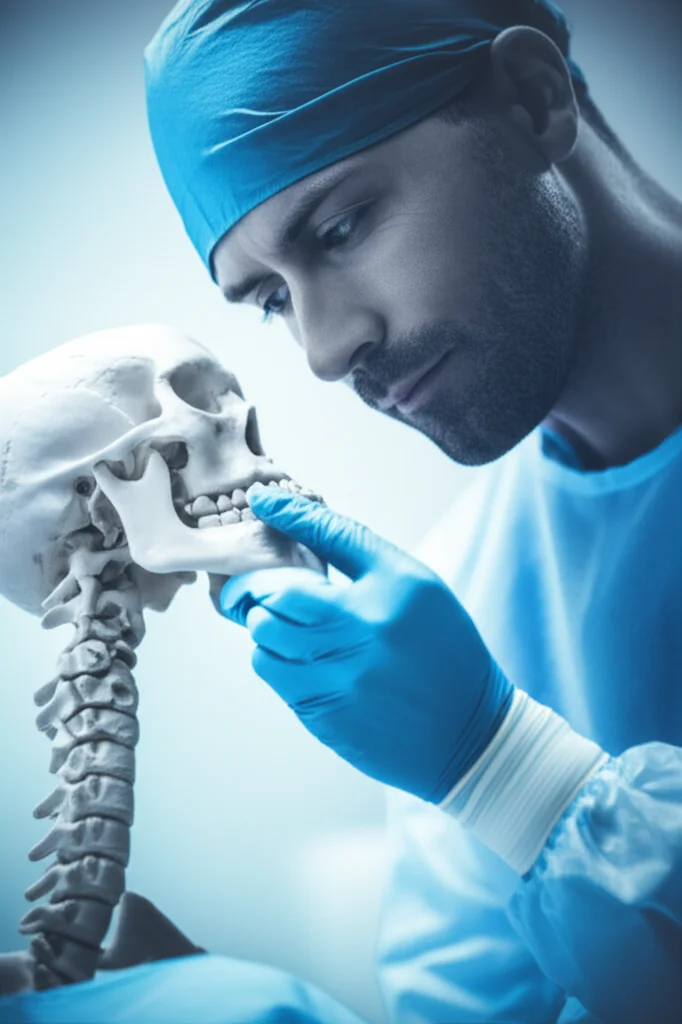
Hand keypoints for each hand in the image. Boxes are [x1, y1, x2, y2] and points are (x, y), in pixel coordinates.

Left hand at [220, 487, 513, 802]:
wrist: (469, 736)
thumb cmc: (444, 654)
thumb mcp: (420, 590)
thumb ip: (364, 559)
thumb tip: (301, 527)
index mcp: (396, 589)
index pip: (330, 534)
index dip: (289, 512)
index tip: (261, 500)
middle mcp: (365, 630)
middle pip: (277, 594)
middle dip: (255, 587)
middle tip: (254, 587)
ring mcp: (341, 676)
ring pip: (264, 638)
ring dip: (264, 626)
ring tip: (283, 626)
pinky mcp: (324, 714)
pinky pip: (274, 675)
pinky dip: (275, 660)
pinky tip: (300, 659)